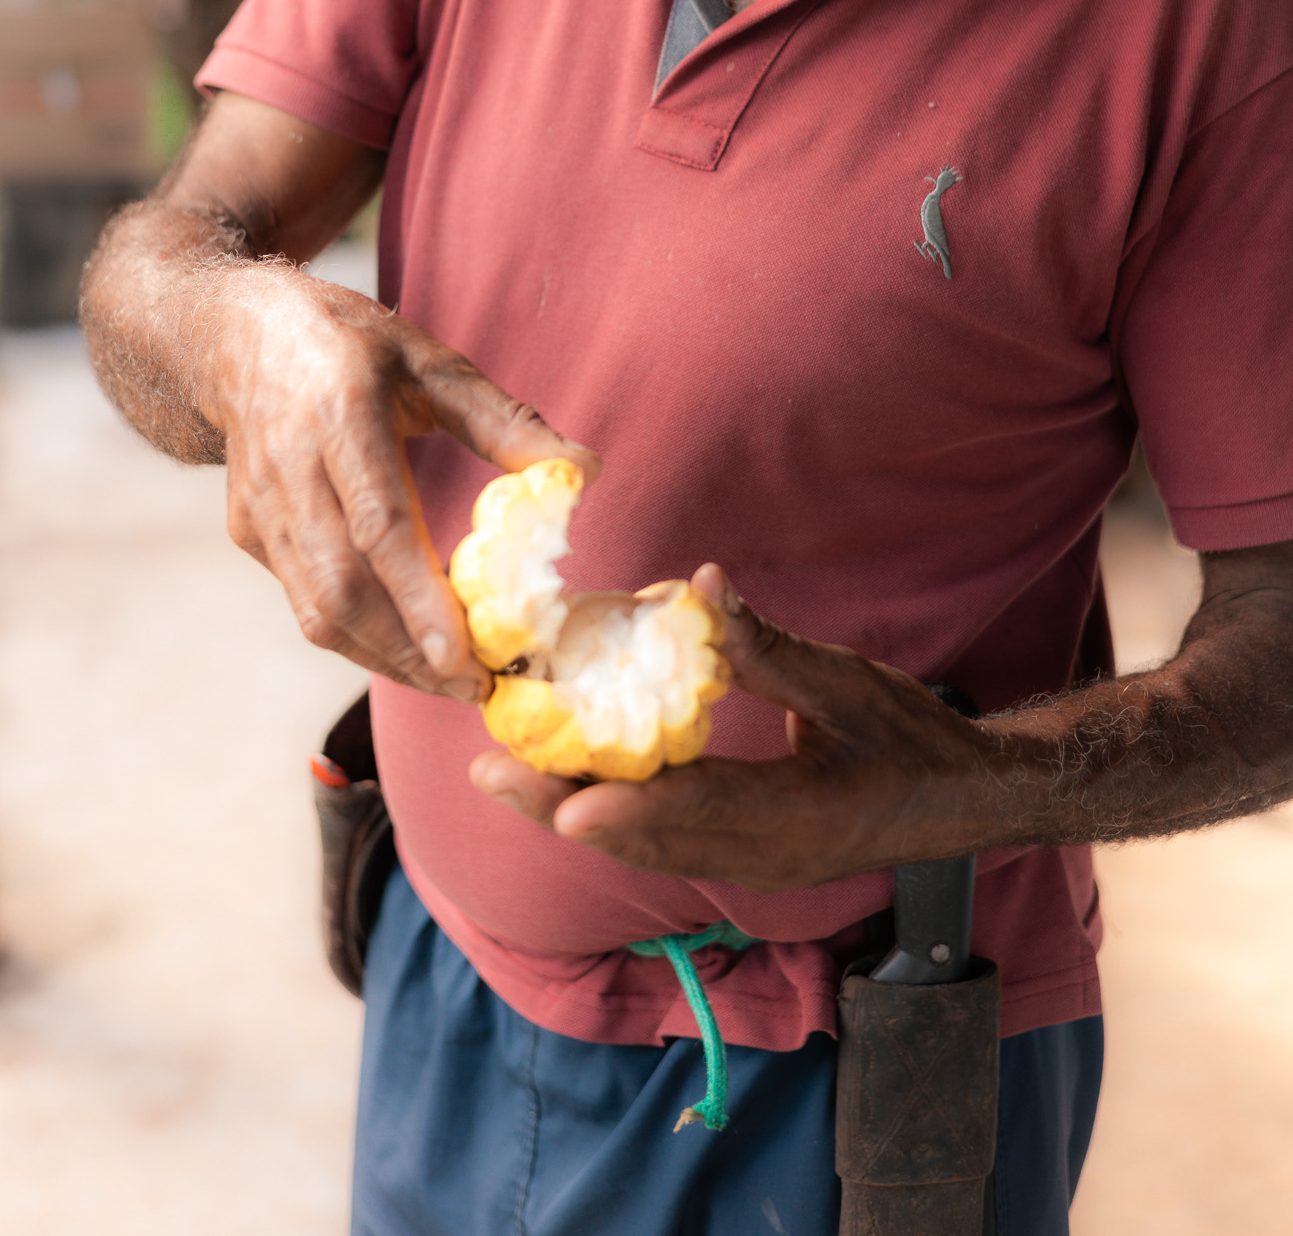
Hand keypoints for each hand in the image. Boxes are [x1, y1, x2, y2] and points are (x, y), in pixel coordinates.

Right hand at [210, 267, 598, 698]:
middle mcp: (290, 470)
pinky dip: (359, 638)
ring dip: (386, 658)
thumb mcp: (430, 360)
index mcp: (338, 413)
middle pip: (342, 588)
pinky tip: (408, 650)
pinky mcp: (250, 535)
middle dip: (409, 652)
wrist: (234, 339)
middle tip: (478, 688)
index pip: (377, 525)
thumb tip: (586, 469)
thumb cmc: (349, 343)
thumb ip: (504, 419)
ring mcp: (261, 510)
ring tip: (453, 682)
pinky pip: (305, 603)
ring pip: (317, 610)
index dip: (418, 597)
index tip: (464, 655)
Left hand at [469, 565, 1000, 884]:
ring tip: (506, 781)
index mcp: (800, 815)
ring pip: (648, 848)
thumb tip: (700, 587)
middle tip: (490, 774)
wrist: (964, 801)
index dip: (625, 808)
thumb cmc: (913, 736)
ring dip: (576, 814)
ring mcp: (756, 867)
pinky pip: (667, 844)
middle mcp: (768, 856)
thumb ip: (768, 648)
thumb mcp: (847, 685)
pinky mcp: (748, 859)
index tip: (562, 804)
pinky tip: (571, 787)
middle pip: (649, 840)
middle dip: (564, 808)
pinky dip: (615, 817)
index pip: (698, 813)